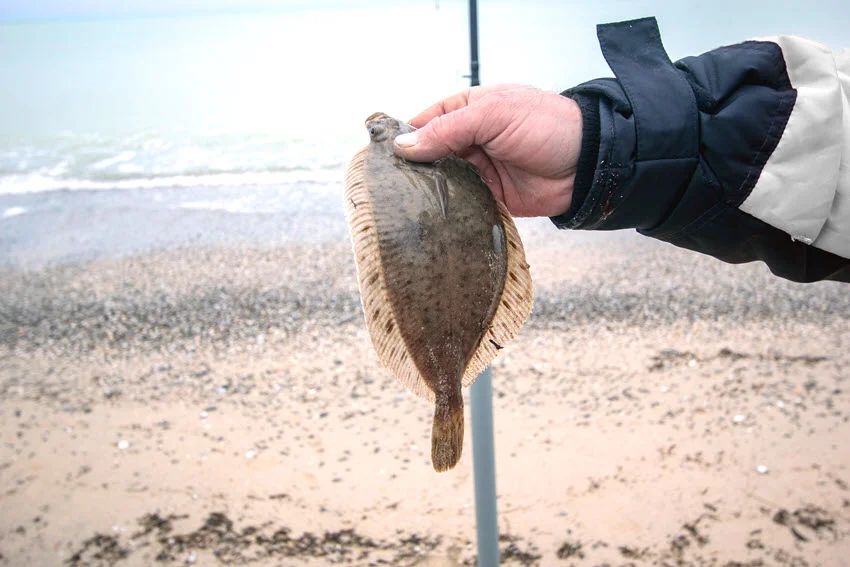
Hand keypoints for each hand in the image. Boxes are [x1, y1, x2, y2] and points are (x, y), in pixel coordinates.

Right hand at [393, 85, 582, 217]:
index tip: (381, 154)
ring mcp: (479, 169)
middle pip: (429, 154)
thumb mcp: (493, 115)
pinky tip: (431, 218)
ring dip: (428, 191)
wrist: (588, 164)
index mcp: (468, 110)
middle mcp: (470, 140)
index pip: (425, 121)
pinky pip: (461, 204)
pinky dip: (448, 210)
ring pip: (442, 181)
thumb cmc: (546, 125)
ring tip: (404, 205)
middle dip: (412, 168)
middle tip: (388, 185)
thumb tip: (405, 146)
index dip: (404, 136)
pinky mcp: (489, 197)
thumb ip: (448, 130)